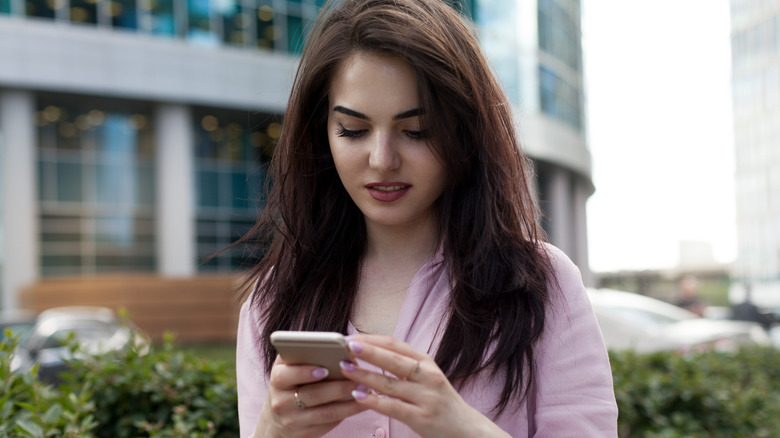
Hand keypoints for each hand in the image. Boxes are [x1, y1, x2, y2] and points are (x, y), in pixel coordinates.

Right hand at [254, 355, 367, 437]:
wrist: (277, 420)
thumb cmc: (291, 383)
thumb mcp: (290, 368)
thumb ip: (305, 355)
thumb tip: (338, 348)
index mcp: (277, 379)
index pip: (285, 375)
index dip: (304, 372)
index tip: (324, 368)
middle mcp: (280, 402)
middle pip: (311, 395)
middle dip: (337, 387)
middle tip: (358, 377)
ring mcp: (292, 420)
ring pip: (324, 412)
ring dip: (348, 401)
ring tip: (365, 389)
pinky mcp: (305, 434)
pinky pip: (329, 423)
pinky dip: (347, 412)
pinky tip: (361, 402)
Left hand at [339, 334, 510, 437]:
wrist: (466, 429)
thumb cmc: (440, 401)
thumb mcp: (427, 377)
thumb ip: (404, 367)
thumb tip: (370, 353)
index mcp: (426, 362)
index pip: (396, 345)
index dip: (373, 340)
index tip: (352, 337)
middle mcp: (428, 376)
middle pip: (394, 360)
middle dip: (369, 352)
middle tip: (347, 346)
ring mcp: (426, 397)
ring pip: (390, 384)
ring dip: (365, 376)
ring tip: (345, 369)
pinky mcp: (422, 418)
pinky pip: (394, 407)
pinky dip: (374, 401)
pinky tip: (358, 396)